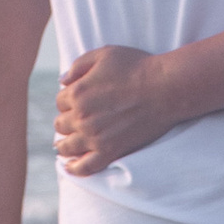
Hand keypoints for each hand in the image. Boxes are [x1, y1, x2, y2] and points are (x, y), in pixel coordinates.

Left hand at [54, 45, 176, 175]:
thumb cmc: (136, 67)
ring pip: (67, 146)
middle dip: (66, 121)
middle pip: (61, 124)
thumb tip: (62, 80)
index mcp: (78, 92)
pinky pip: (86, 167)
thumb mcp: (104, 54)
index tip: (77, 102)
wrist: (163, 89)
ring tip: (65, 145)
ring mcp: (95, 137)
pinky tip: (69, 167)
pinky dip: (74, 169)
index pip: (60, 101)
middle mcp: (82, 117)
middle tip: (75, 121)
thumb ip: (79, 65)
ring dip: (64, 144)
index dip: (67, 100)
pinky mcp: (110, 152)